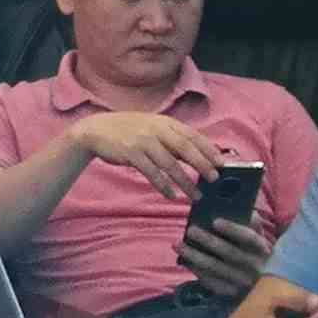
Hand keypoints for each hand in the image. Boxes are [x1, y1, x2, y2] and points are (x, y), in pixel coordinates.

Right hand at [71, 112, 223, 199]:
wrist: (95, 130)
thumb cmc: (127, 131)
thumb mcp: (151, 128)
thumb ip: (172, 139)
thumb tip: (198, 156)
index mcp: (164, 122)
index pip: (192, 135)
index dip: (208, 149)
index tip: (222, 163)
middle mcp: (156, 129)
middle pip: (185, 148)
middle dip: (202, 164)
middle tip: (215, 179)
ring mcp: (143, 141)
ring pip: (170, 164)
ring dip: (185, 181)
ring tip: (196, 196)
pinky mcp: (130, 153)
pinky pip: (151, 172)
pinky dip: (163, 185)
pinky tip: (171, 195)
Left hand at [174, 210, 274, 293]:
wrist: (265, 287)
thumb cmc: (255, 254)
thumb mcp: (260, 239)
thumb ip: (252, 224)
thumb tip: (240, 209)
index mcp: (263, 249)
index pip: (249, 238)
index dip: (233, 229)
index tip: (215, 221)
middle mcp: (256, 267)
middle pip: (230, 253)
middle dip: (208, 241)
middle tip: (190, 230)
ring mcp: (244, 282)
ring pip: (217, 268)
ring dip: (195, 256)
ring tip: (177, 244)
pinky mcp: (232, 294)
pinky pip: (212, 282)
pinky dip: (197, 271)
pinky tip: (186, 261)